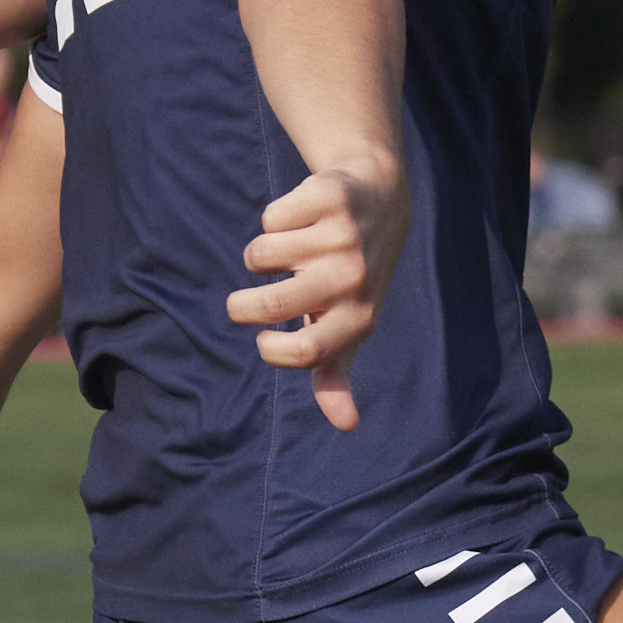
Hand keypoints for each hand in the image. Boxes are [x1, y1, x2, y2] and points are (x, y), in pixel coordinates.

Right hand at [231, 163, 407, 430]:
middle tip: (244, 304)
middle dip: (241, 306)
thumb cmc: (353, 275)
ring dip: (262, 253)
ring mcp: (343, 237)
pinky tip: (301, 218)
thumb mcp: (348, 324)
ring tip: (288, 250)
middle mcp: (354, 279)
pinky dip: (275, 219)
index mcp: (359, 318)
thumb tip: (347, 425)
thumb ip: (336, 374)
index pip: (304, 353)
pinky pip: (270, 218)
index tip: (268, 340)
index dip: (271, 349)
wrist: (381, 200)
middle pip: (270, 304)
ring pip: (261, 254)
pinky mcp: (329, 197)